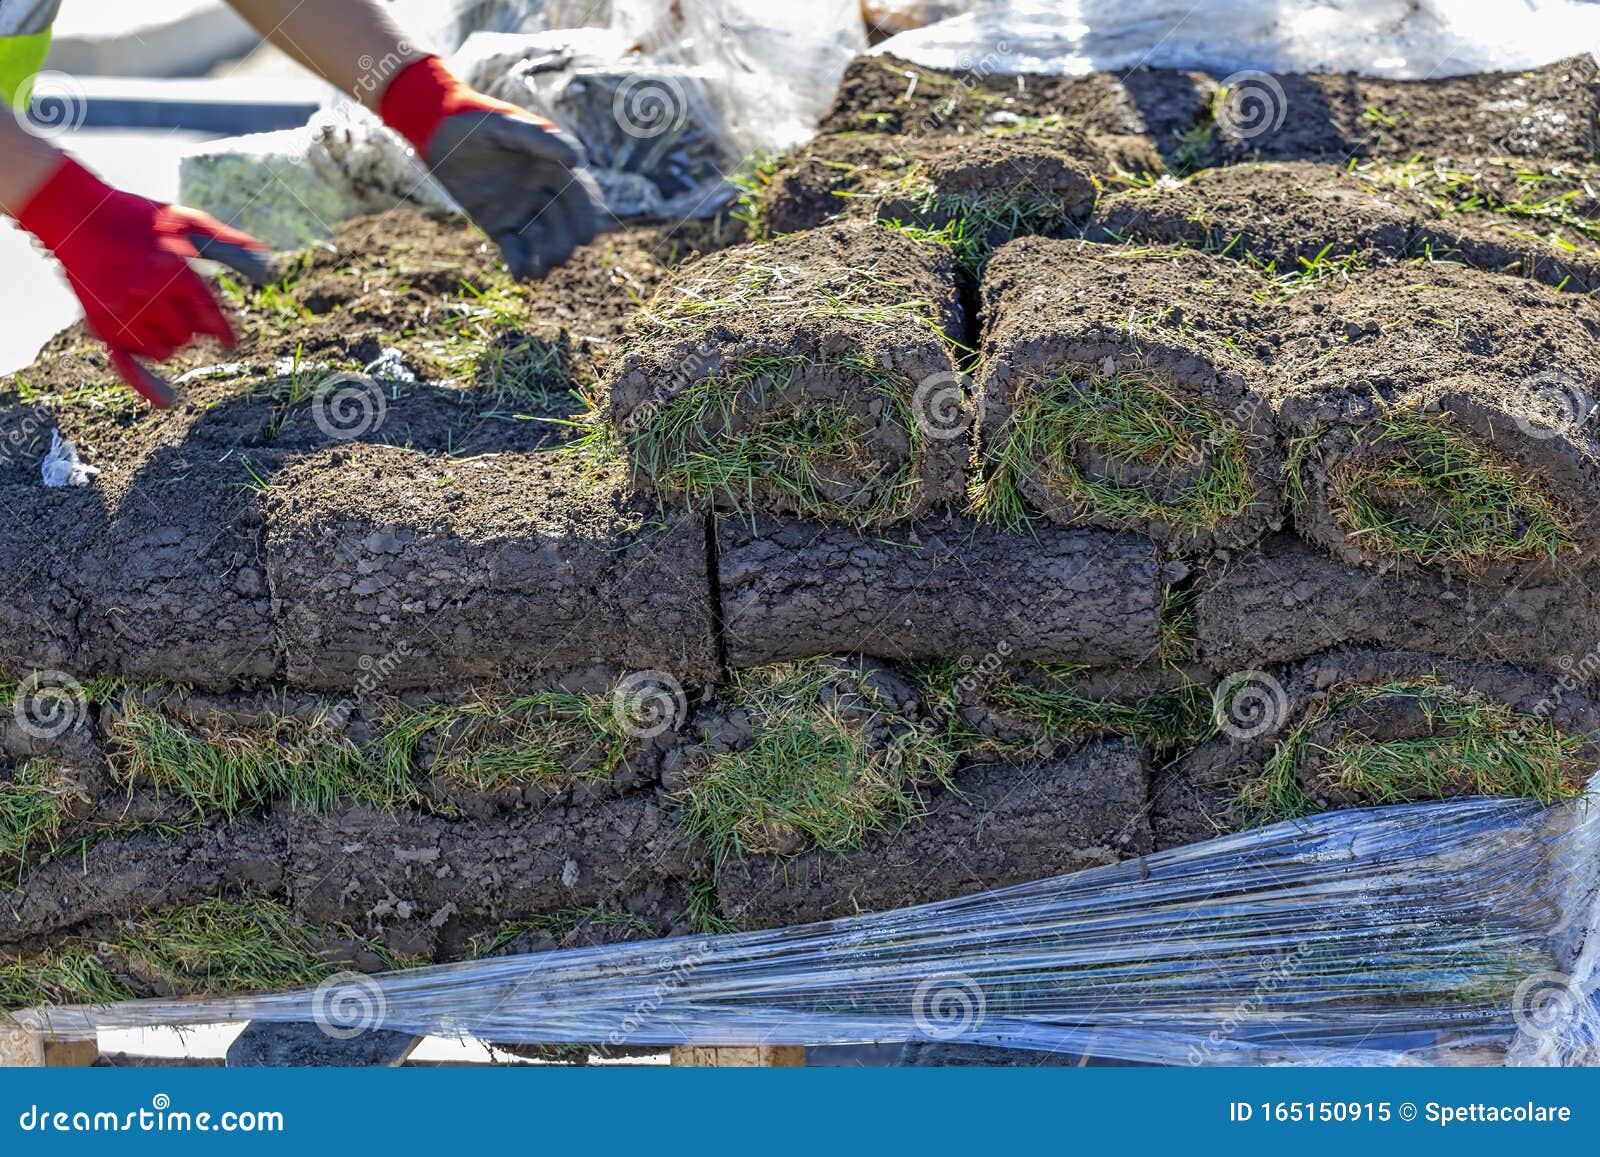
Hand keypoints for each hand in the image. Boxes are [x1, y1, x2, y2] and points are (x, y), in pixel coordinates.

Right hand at [15, 159, 263, 406]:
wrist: (74, 213)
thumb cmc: (134, 214)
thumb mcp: (184, 219)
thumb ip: (225, 241)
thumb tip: (264, 254)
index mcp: (177, 272)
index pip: (212, 316)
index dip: (224, 332)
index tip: (230, 343)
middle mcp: (152, 296)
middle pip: (190, 335)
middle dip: (192, 327)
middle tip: (181, 311)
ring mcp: (125, 313)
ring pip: (165, 351)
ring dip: (170, 341)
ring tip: (161, 321)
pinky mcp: (102, 324)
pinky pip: (129, 364)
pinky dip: (147, 384)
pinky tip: (167, 401)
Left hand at [379, 56, 603, 278]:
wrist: (436, 130)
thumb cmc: (475, 121)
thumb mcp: (507, 126)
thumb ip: (541, 140)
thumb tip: (579, 160)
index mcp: (550, 167)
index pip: (577, 195)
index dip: (584, 216)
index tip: (586, 237)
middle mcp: (539, 190)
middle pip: (562, 223)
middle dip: (563, 242)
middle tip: (558, 257)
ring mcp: (518, 209)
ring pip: (541, 239)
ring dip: (544, 257)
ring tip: (540, 272)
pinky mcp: (496, 223)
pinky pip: (513, 247)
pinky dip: (518, 262)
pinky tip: (520, 275)